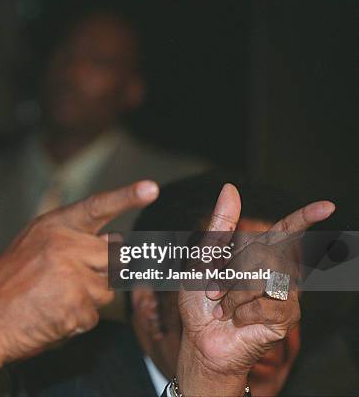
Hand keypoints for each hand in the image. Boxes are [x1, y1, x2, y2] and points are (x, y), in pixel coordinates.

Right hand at [0, 180, 158, 384]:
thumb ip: (72, 242)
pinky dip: (77, 322)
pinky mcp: (78, 304)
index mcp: (53, 226)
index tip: (150, 189)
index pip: (96, 207)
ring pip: (106, 289)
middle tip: (64, 283)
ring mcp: (73, 273)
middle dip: (100, 273)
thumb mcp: (33, 248)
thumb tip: (117, 242)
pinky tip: (51, 317)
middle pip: (113, 256)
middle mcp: (66, 244)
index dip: (126, 196)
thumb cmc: (5, 288)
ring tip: (51, 301)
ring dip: (87, 300)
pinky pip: (94, 316)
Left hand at [176, 184, 333, 395]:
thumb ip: (219, 225)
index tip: (327, 206)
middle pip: (261, 254)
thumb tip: (230, 187)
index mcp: (257, 255)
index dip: (306, 217)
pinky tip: (237, 321)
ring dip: (231, 294)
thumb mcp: (202, 259)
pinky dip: (240, 312)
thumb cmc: (200, 301)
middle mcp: (276, 272)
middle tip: (214, 291)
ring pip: (261, 279)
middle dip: (229, 273)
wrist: (200, 340)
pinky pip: (263, 303)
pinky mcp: (285, 317)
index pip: (286, 231)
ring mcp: (283, 295)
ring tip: (223, 308)